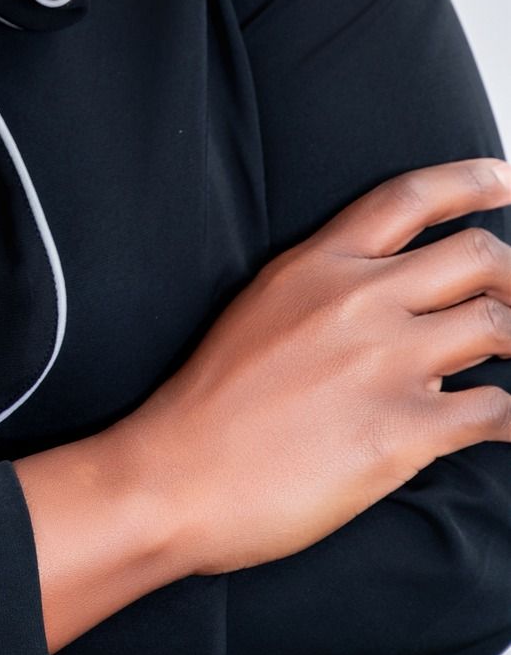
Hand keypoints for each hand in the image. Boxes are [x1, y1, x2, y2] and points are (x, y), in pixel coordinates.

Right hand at [111, 157, 510, 578]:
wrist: (177, 474)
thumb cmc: (210, 404)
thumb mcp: (261, 309)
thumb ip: (325, 293)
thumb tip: (394, 308)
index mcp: (318, 264)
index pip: (410, 199)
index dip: (470, 181)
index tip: (504, 179)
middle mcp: (359, 300)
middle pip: (478, 257)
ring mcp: (385, 362)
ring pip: (499, 326)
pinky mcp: (403, 431)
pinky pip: (497, 410)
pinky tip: (506, 426)